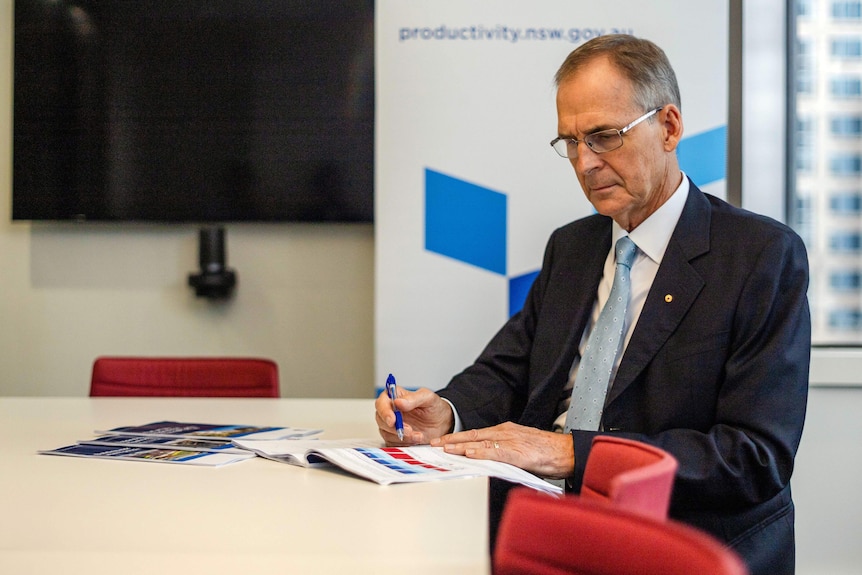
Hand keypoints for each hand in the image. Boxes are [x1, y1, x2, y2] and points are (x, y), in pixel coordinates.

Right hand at [375, 387, 453, 445]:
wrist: (442, 423)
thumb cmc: (434, 407)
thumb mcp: (428, 398)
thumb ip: (413, 398)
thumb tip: (398, 402)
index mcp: (395, 397)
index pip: (381, 403)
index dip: (384, 412)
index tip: (392, 420)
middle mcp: (391, 411)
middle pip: (381, 420)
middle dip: (394, 428)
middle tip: (409, 430)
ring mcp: (392, 425)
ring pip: (386, 433)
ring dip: (402, 436)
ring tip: (418, 435)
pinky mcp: (395, 438)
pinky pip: (392, 443)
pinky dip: (404, 443)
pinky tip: (415, 439)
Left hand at [430, 422, 574, 479]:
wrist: (566, 451)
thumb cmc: (546, 451)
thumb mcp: (520, 448)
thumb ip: (503, 452)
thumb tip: (485, 460)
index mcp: (505, 432)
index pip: (475, 434)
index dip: (457, 438)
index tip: (441, 442)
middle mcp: (505, 433)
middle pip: (472, 435)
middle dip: (451, 440)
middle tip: (433, 443)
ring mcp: (511, 441)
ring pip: (480, 442)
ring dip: (460, 446)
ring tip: (444, 449)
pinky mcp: (518, 452)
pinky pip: (496, 452)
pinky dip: (481, 452)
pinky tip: (470, 454)